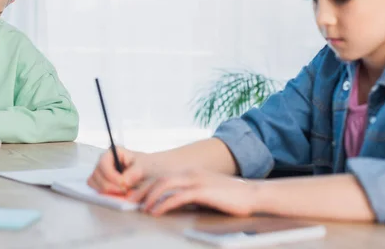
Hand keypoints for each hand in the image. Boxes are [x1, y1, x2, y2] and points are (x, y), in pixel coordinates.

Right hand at [87, 146, 149, 194]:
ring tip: (123, 193)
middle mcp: (104, 161)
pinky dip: (106, 195)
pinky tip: (118, 195)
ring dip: (107, 191)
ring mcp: (101, 173)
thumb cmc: (146, 166)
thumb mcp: (143, 167)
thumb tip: (123, 182)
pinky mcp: (101, 183)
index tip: (123, 185)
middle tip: (125, 191)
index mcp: (113, 152)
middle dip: (110, 186)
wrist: (150, 173)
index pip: (103, 164)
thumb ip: (133, 174)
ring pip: (94, 184)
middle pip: (96, 175)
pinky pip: (96, 190)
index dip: (111, 176)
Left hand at [136, 169, 257, 216]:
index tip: (137, 197)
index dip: (148, 186)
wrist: (253, 194)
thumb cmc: (231, 196)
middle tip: (132, 201)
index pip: (163, 177)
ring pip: (165, 184)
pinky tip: (157, 211)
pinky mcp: (203, 191)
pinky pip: (177, 196)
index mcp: (191, 172)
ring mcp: (197, 180)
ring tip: (142, 208)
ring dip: (151, 196)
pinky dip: (164, 204)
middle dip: (143, 190)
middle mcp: (191, 173)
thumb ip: (191, 195)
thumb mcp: (207, 193)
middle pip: (160, 179)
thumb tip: (174, 205)